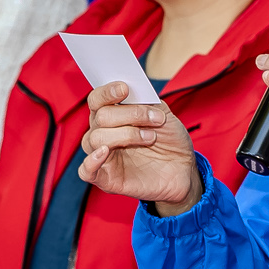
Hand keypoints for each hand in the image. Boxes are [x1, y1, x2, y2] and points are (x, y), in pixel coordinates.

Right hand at [77, 82, 201, 213]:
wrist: (183, 169)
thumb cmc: (170, 141)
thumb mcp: (162, 114)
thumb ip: (145, 101)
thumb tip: (131, 89)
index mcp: (112, 115)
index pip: (97, 99)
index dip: (107, 92)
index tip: (125, 89)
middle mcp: (103, 133)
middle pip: (100, 117)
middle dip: (130, 114)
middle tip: (157, 119)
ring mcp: (103, 156)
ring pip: (96, 138)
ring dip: (126, 134)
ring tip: (151, 138)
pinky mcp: (106, 178)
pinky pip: (86, 171)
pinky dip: (91, 161)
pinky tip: (105, 152)